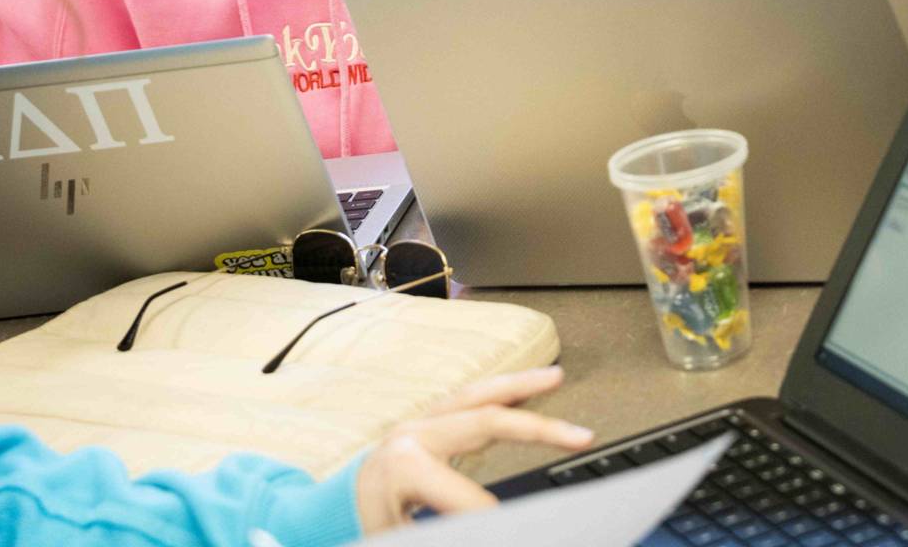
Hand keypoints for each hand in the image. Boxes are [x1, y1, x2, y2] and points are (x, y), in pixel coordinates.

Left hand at [355, 366, 594, 530]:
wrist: (326, 515)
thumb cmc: (359, 527)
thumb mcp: (394, 538)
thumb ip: (437, 531)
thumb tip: (486, 528)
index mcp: (404, 466)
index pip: (468, 494)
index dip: (494, 517)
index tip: (524, 528)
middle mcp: (413, 435)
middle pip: (485, 420)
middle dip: (537, 427)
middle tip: (581, 437)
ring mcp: (417, 424)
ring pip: (479, 396)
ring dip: (522, 386)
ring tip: (557, 377)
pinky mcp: (423, 425)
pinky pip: (469, 399)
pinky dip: (502, 390)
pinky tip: (531, 385)